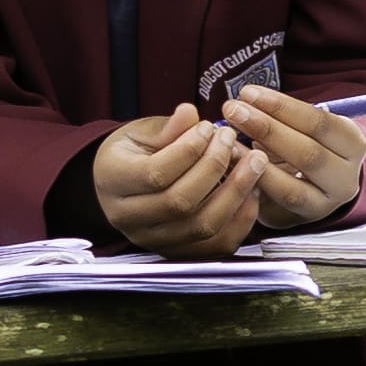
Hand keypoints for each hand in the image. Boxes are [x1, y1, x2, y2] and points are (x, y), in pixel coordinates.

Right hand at [88, 110, 265, 257]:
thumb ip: (167, 127)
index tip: (208, 127)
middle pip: (180, 202)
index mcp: (112, 181)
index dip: (188, 150)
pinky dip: (241, 220)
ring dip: (235, 193)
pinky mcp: (179, 251)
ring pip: (202, 226)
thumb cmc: (133, 154)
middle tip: (232, 140)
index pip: (155, 173)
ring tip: (253, 163)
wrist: (121, 186)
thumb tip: (190, 114)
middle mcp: (128, 218)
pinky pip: (217, 246)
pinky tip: (250, 192)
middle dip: (215, 167)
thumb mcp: (140, 132)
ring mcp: (153, 240)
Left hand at [220, 85, 365, 232]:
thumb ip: (284, 118)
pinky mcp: (302, 219)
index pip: (319, 122)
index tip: (248, 93)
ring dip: (254, 161)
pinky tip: (231, 164)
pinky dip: (253, 181)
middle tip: (232, 110)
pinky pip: (276, 203)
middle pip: (307, 153)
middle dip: (266, 129)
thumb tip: (244, 102)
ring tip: (226, 140)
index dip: (282, 107)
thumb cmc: (304, 146)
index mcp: (352, 144)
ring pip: (291, 185)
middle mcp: (346, 177)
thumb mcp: (305, 129)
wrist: (313, 189)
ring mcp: (326, 204)